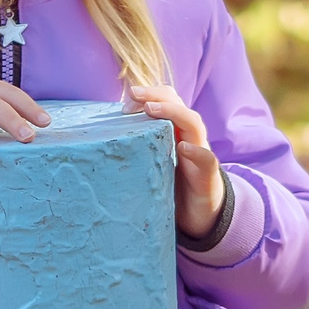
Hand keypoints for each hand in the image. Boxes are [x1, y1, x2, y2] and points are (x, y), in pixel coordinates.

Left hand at [129, 85, 224, 236]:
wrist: (199, 215)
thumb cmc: (171, 185)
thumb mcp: (151, 162)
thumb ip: (137, 148)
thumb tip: (100, 141)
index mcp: (175, 130)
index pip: (166, 100)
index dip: (148, 94)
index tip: (126, 98)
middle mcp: (189, 136)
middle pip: (178, 104)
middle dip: (155, 94)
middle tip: (133, 93)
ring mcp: (201, 154)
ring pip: (193, 123)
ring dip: (173, 112)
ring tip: (151, 109)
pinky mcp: (208, 176)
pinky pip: (207, 160)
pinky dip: (197, 152)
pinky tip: (184, 148)